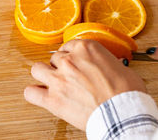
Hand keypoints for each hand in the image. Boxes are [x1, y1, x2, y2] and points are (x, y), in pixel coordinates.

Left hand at [24, 39, 145, 130]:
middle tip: (68, 76)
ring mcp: (59, 79)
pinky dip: (34, 93)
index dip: (71, 55)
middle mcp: (70, 60)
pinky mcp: (53, 99)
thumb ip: (109, 63)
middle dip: (60, 66)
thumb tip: (111, 66)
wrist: (123, 113)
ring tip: (51, 82)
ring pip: (37, 69)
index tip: (74, 61)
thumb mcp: (121, 68)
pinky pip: (31, 92)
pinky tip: (41, 95)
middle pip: (54, 57)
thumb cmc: (127, 92)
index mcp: (87, 48)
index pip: (69, 45)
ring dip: (44, 75)